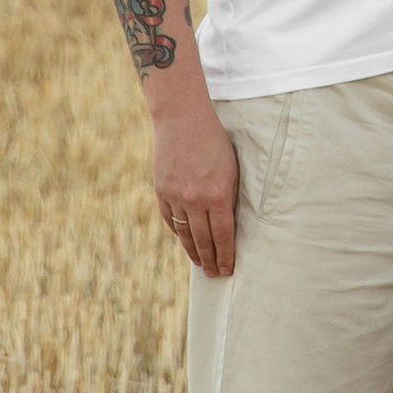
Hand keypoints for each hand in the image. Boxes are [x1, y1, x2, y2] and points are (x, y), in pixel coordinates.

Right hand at [152, 97, 239, 276]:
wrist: (182, 118)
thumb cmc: (214, 140)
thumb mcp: (231, 168)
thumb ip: (229, 197)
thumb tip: (229, 225)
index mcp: (218, 194)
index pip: (223, 236)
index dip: (226, 256)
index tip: (228, 269)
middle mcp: (195, 200)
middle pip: (204, 240)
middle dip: (211, 260)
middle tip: (216, 274)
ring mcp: (175, 197)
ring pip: (185, 234)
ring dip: (194, 252)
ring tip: (201, 264)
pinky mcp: (161, 192)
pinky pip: (170, 220)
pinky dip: (178, 233)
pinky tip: (186, 241)